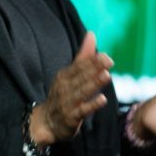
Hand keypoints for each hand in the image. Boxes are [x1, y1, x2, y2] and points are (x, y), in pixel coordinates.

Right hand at [30, 31, 112, 145]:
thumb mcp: (69, 75)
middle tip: (108, 60)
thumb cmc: (62, 95)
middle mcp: (65, 86)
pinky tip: (102, 99)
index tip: (105, 55)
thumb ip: (83, 56)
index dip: (92, 60)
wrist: (46, 122)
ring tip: (106, 76)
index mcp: (64, 75)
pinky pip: (82, 110)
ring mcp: (67, 102)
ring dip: (93, 83)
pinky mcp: (71, 117)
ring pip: (82, 91)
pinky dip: (91, 105)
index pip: (79, 66)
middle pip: (81, 76)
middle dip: (94, 68)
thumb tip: (91, 34)